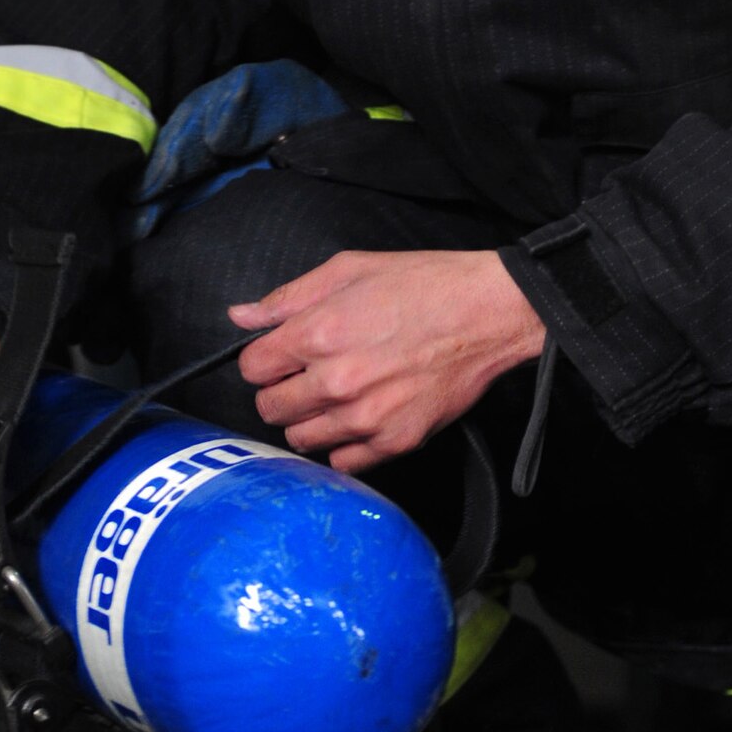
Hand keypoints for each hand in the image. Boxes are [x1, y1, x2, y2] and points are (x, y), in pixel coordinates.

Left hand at [228, 250, 543, 473]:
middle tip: (305, 376)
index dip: (262, 359)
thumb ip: (289, 297)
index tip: (279, 355)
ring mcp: (366, 417)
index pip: (251, 368)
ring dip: (308, 420)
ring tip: (333, 397)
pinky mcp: (396, 441)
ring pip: (301, 439)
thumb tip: (242, 315)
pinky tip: (357, 419)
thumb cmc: (425, 285)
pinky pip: (344, 462)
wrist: (489, 313)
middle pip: (270, 408)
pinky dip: (343, 445)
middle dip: (279, 391)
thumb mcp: (351, 270)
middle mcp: (336, 381)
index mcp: (319, 334)